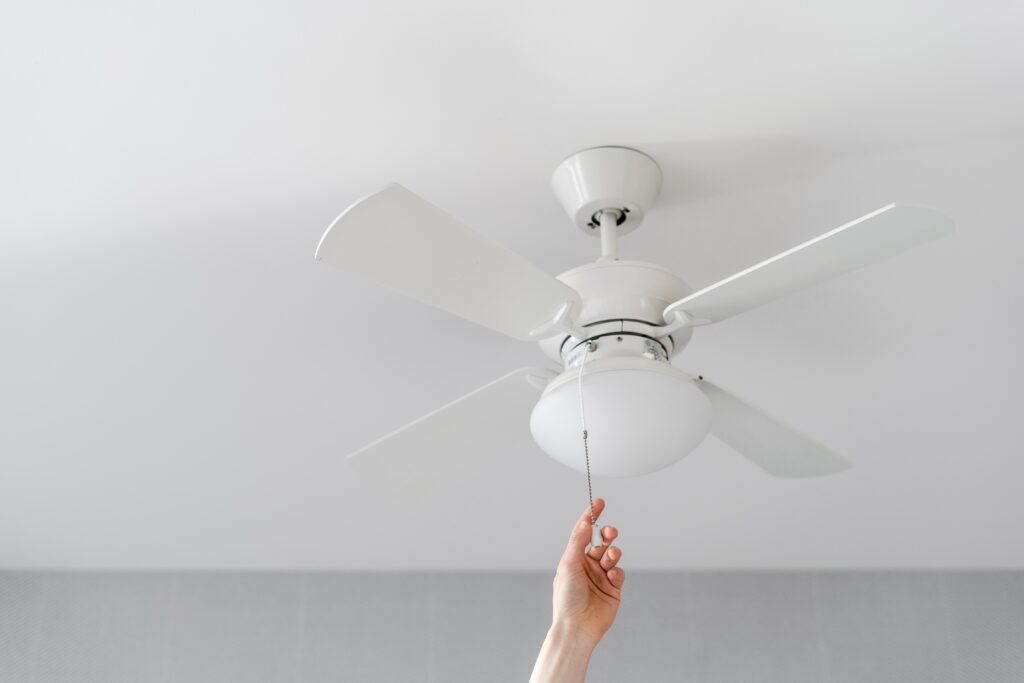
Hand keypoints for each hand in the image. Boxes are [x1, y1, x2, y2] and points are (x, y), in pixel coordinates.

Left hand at [551, 498, 624, 646]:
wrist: (577, 626)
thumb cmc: (567, 598)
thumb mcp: (568, 565)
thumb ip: (578, 542)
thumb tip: (587, 522)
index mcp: (574, 558)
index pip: (584, 532)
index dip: (591, 516)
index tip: (599, 502)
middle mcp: (588, 565)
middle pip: (602, 541)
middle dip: (608, 534)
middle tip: (610, 531)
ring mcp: (601, 576)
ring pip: (613, 555)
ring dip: (613, 552)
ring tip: (609, 558)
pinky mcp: (613, 588)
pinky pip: (619, 572)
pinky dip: (617, 570)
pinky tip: (612, 575)